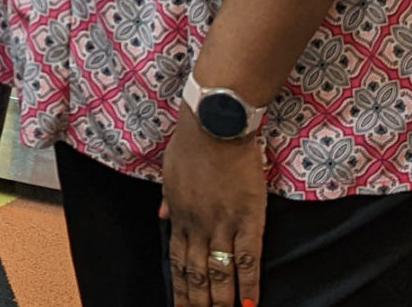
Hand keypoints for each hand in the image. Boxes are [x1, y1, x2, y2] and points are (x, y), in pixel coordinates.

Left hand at [161, 110, 264, 306]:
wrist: (215, 122)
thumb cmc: (192, 141)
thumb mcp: (170, 171)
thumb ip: (168, 199)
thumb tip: (161, 217)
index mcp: (179, 215)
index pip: (178, 261)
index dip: (179, 288)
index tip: (180, 306)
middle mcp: (198, 225)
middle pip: (196, 275)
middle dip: (197, 303)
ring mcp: (223, 223)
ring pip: (220, 273)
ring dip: (221, 302)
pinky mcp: (248, 217)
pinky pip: (249, 258)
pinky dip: (249, 285)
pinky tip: (250, 305)